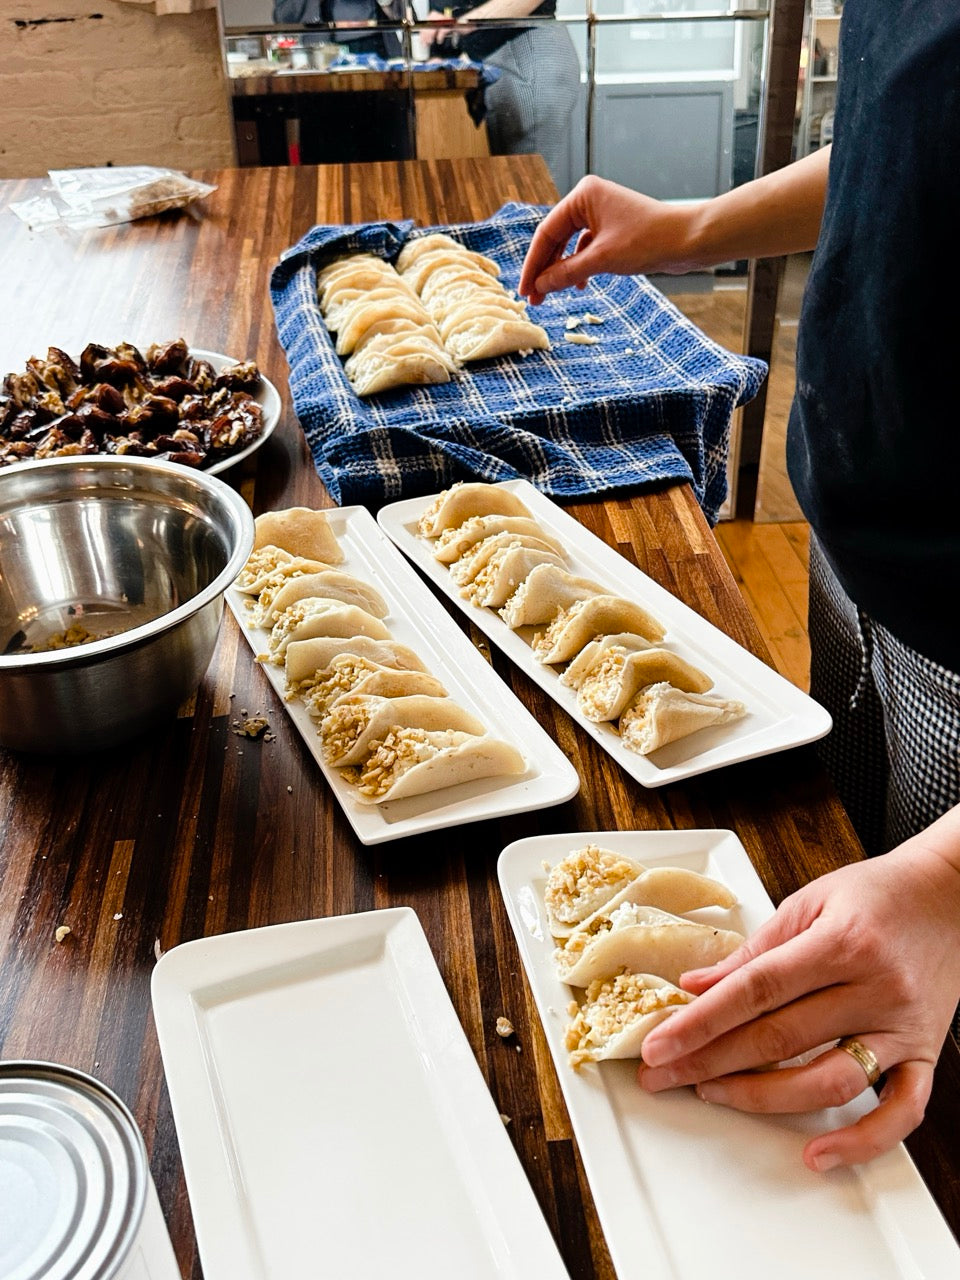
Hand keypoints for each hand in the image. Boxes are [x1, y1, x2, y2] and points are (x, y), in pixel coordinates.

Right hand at [518, 175, 702, 304]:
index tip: (525, 291)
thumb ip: (566, 273)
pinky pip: (586, 249)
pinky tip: (579, 285)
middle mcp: (590, 200)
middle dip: (545, 270)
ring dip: (561, 271)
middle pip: (555, 239)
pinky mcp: (613, 229)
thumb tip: (540, 287)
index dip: (533, 265)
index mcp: (583, 195)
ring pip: (570, 246)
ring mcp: (602, 214)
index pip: (546, 233)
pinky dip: (580, 267)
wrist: (688, 240)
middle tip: (534, 299)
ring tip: (552, 296)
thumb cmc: (649, 240)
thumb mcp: (602, 260)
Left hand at [636, 826, 959, 1170]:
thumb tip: (698, 984)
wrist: (950, 895)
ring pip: (829, 1081)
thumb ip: (756, 950)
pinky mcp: (925, 1054)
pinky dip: (861, 1140)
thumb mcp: (809, 902)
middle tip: (662, 1075)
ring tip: (713, 1093)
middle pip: (780, 1038)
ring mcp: (901, 1027)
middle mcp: (873, 988)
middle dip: (711, 1061)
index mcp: (839, 943)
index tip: (660, 1044)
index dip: (702, 1021)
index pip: (756, 990)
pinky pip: (900, 1111)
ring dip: (763, 1097)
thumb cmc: (876, 894)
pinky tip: (818, 1153)